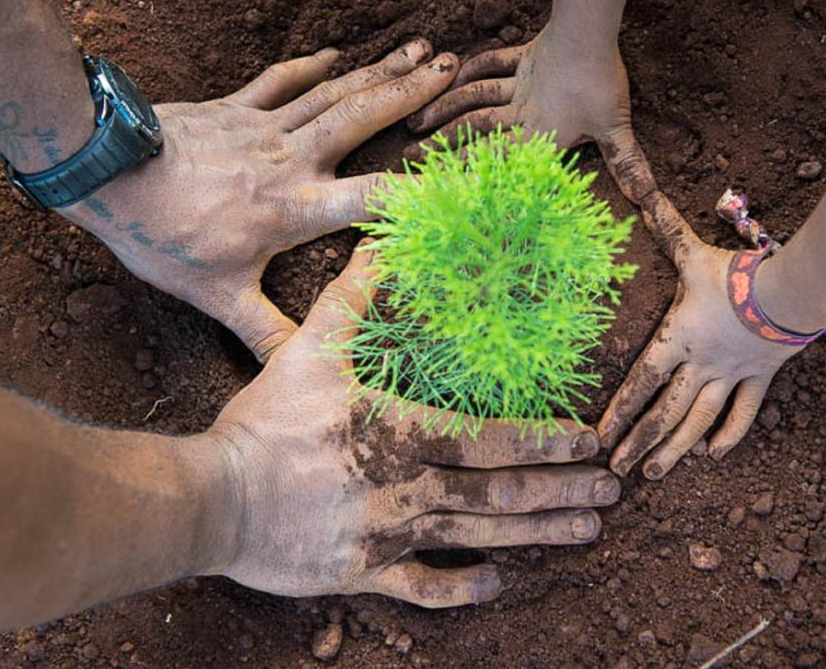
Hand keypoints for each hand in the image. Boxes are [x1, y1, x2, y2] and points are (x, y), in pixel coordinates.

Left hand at [61, 40, 456, 360]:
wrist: (108, 174)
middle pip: (363, 119)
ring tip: (418, 50)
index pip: (376, 197)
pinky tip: (335, 55)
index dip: (423, 187)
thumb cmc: (162, 236)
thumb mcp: (216, 295)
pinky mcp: (234, 107)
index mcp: (296, 208)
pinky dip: (309, 66)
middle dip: (411, 94)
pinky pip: (281, 80)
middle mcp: (291, 160)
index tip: (462, 177)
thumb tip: (296, 374)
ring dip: (378, 70)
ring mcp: (264, 127)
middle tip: (450, 71)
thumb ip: (263, 332)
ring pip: (333, 93)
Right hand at [201, 245, 619, 607]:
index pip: (490, 439)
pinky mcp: (365, 572)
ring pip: (479, 538)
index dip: (546, 440)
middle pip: (501, 494)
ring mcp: (390, 535)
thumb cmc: (266, 421)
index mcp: (401, 432)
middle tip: (612, 489)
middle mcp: (407, 488)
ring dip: (540, 535)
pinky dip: (463, 588)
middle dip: (563, 491)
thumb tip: (385, 238)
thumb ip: (358, 296)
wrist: (213, 500)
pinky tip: (498, 582)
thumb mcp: (312, 347)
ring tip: (588, 531)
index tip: (589, 439)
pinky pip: (424, 588)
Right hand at [404, 26, 657, 204]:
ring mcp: (519, 84)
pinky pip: (491, 63)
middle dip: (440, 146)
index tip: (438, 186)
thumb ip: (628, 166)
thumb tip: (648, 201)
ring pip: (473, 100)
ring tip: (415, 122)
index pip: (494, 161)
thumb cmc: (601, 84)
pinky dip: (471, 68)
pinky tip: (453, 75)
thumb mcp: (616, 131)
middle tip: (408, 156)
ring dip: (444, 109)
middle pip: (473, 132)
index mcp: (537, 137)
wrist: (589, 33)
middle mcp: (521, 114)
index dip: (466, 174)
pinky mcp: (524, 58)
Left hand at [597, 192, 804, 478]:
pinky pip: (744, 413)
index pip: (640, 382)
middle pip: (665, 411)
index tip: (599, 438)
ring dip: (675, 450)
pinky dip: (729, 435)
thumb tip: (634, 184)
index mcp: (677, 338)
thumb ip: (662, 224)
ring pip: (699, 421)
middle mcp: (701, 364)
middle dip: (639, 442)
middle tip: (617, 472)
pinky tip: (712, 454)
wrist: (792, 291)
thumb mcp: (691, 250)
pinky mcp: (760, 377)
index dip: (618, 411)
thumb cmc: (736, 270)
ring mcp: (732, 375)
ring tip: (653, 475)